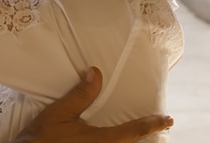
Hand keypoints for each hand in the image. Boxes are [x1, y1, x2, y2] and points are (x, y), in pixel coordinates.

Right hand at [10, 68, 172, 142]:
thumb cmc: (41, 139)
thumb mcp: (59, 114)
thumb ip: (80, 95)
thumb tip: (96, 73)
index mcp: (101, 141)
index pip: (134, 131)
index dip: (153, 124)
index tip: (168, 119)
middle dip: (145, 136)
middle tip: (158, 127)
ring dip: (129, 141)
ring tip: (139, 133)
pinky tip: (110, 139)